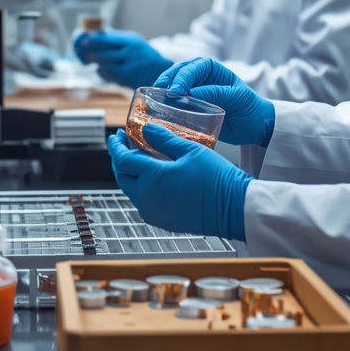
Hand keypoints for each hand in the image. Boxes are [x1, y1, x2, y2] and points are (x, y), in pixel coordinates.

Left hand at [74, 28, 171, 86]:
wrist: (159, 73)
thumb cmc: (144, 56)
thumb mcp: (135, 42)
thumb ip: (119, 38)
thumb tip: (99, 32)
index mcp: (131, 42)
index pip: (110, 39)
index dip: (96, 40)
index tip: (85, 39)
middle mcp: (130, 53)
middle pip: (106, 52)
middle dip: (93, 51)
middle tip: (83, 51)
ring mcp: (128, 66)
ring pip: (106, 63)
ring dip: (97, 62)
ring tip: (91, 59)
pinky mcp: (127, 77)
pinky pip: (110, 74)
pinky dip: (103, 71)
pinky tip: (101, 69)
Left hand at [109, 127, 249, 240]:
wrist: (233, 208)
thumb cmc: (216, 178)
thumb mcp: (190, 150)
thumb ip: (164, 139)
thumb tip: (146, 129)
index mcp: (153, 178)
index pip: (122, 160)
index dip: (116, 146)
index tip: (116, 136)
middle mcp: (147, 198)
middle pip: (122, 177)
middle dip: (119, 160)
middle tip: (124, 145)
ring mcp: (153, 212)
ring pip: (131, 190)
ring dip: (130, 174)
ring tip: (138, 159)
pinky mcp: (162, 220)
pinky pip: (143, 202)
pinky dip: (141, 188)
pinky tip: (152, 178)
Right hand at [153, 58, 275, 146]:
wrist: (254, 126)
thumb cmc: (249, 107)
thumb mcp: (235, 97)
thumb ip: (214, 93)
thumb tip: (191, 93)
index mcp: (211, 68)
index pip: (192, 68)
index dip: (182, 78)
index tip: (176, 91)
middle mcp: (200, 77)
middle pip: (178, 73)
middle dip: (167, 80)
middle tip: (159, 92)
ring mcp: (193, 90)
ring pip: (173, 85)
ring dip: (163, 91)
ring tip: (154, 99)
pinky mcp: (190, 105)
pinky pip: (175, 102)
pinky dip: (167, 104)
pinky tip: (159, 108)